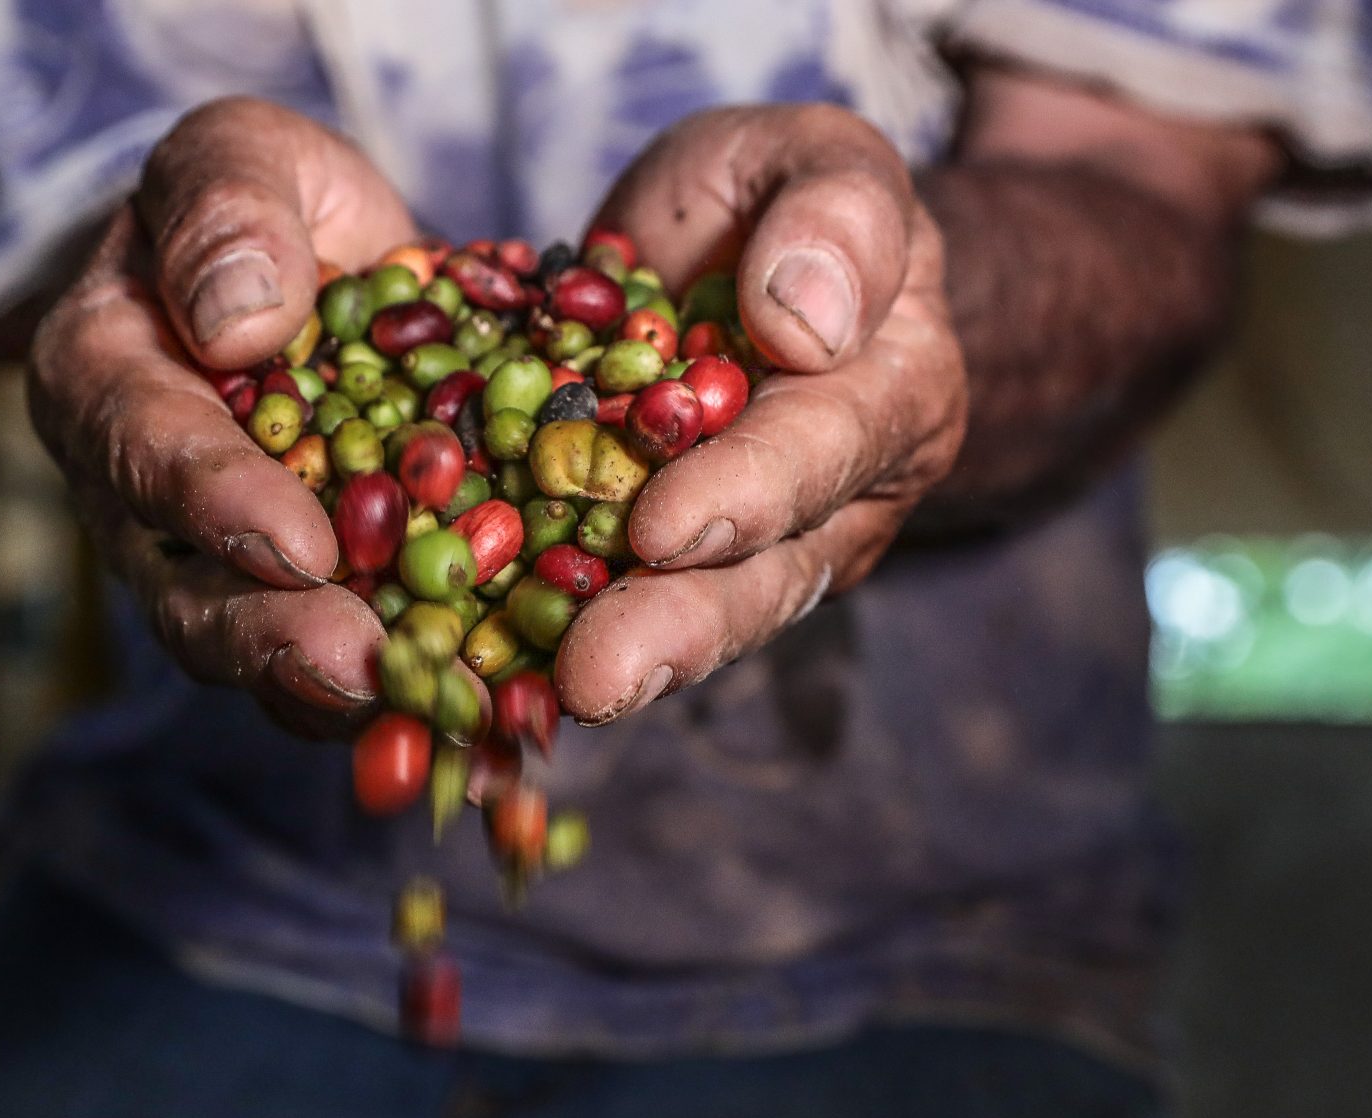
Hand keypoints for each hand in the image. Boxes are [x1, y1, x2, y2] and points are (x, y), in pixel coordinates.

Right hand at [27, 99, 413, 735]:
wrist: (323, 272)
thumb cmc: (266, 205)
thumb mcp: (244, 156)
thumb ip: (229, 210)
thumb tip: (240, 321)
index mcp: (101, 377)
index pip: (144, 449)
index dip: (218, 504)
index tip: (300, 543)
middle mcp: (137, 498)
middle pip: (186, 590)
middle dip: (272, 638)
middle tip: (361, 668)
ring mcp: (214, 568)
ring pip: (257, 649)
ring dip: (340, 691)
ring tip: (426, 710)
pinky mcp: (298, 605)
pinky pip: (338, 666)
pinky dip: (404, 695)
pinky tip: (477, 715)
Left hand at [555, 106, 967, 724]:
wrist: (734, 251)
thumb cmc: (782, 198)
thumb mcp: (818, 159)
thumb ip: (834, 216)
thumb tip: (805, 323)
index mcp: (887, 400)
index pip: (818, 454)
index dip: (743, 496)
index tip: (664, 529)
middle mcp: (829, 506)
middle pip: (757, 578)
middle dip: (675, 630)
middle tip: (597, 678)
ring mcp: (747, 553)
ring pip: (687, 619)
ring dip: (611, 664)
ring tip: (544, 704)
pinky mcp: (658, 574)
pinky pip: (606, 612)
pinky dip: (545, 649)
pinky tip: (484, 683)